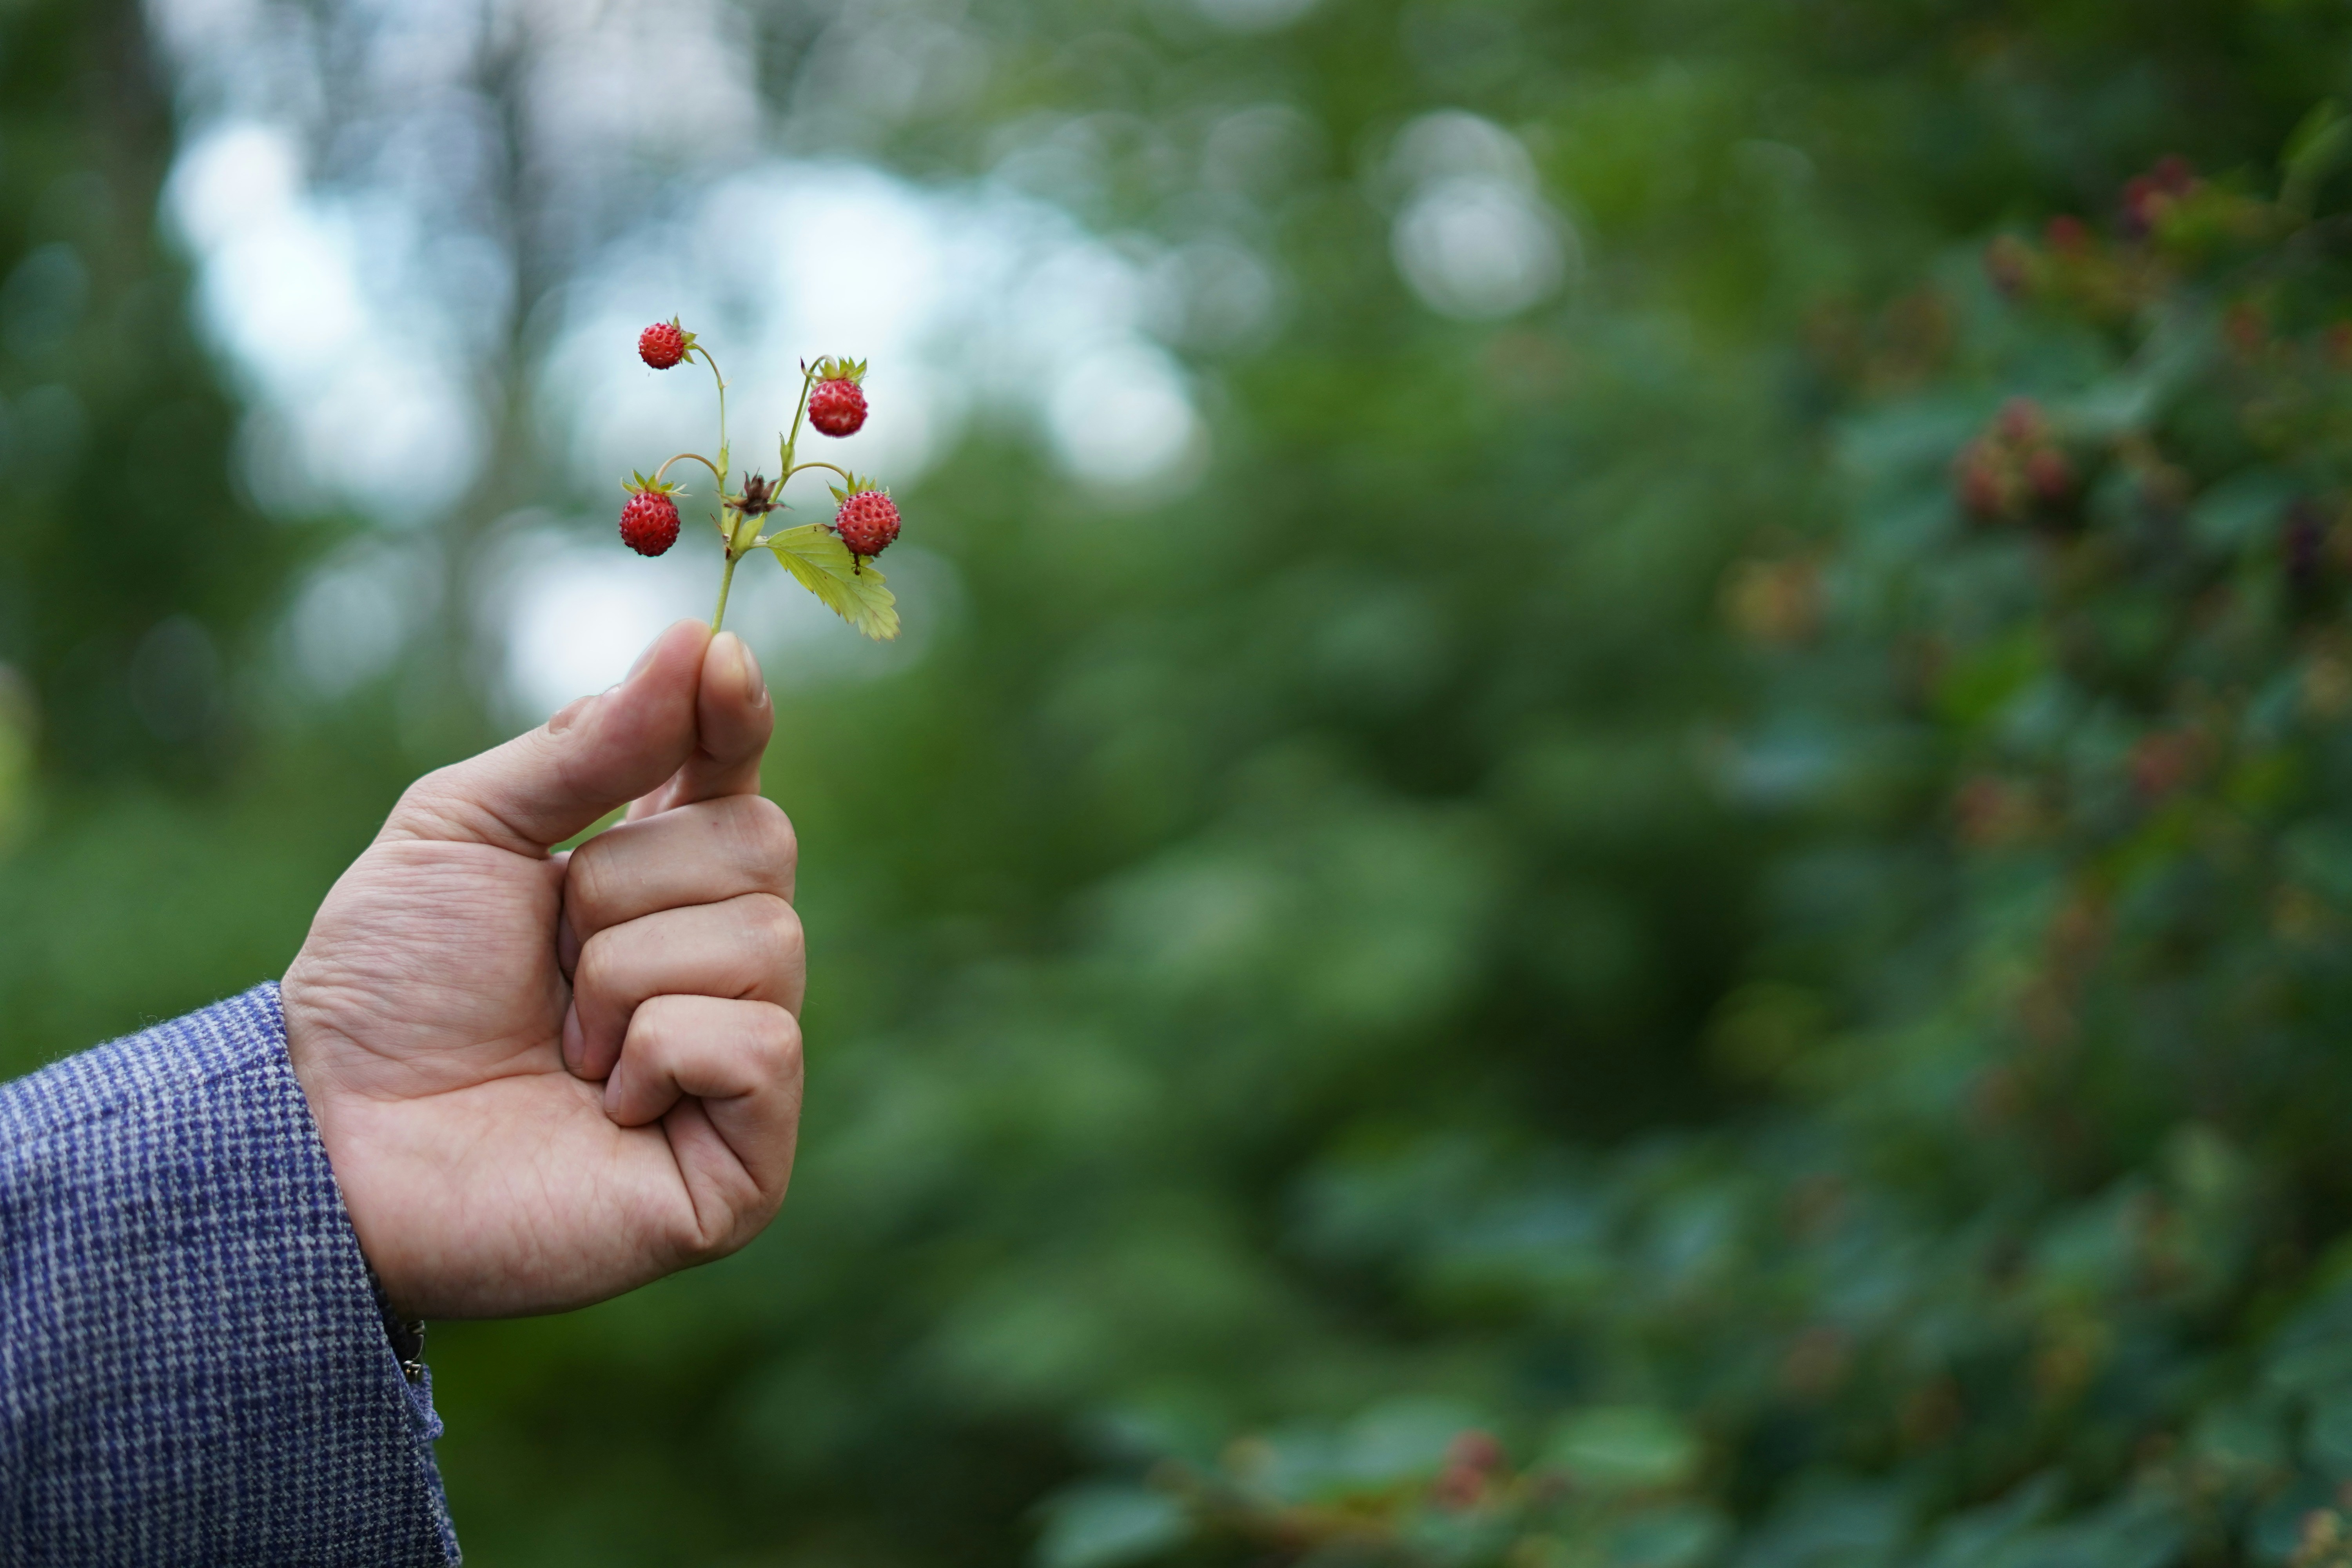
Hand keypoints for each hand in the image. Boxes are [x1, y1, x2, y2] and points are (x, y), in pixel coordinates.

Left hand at [282, 620, 804, 1317]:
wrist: (334, 1136)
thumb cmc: (385, 991)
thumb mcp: (459, 831)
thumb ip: (581, 747)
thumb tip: (699, 642)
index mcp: (653, 876)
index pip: (734, 772)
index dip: (736, 716)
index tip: (718, 665)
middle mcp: (713, 958)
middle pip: (760, 845)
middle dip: (626, 884)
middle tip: (547, 957)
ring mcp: (740, 1058)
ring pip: (765, 939)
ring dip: (626, 979)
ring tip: (562, 1049)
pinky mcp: (750, 1154)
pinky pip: (761, 1044)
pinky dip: (661, 1057)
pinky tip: (608, 1105)